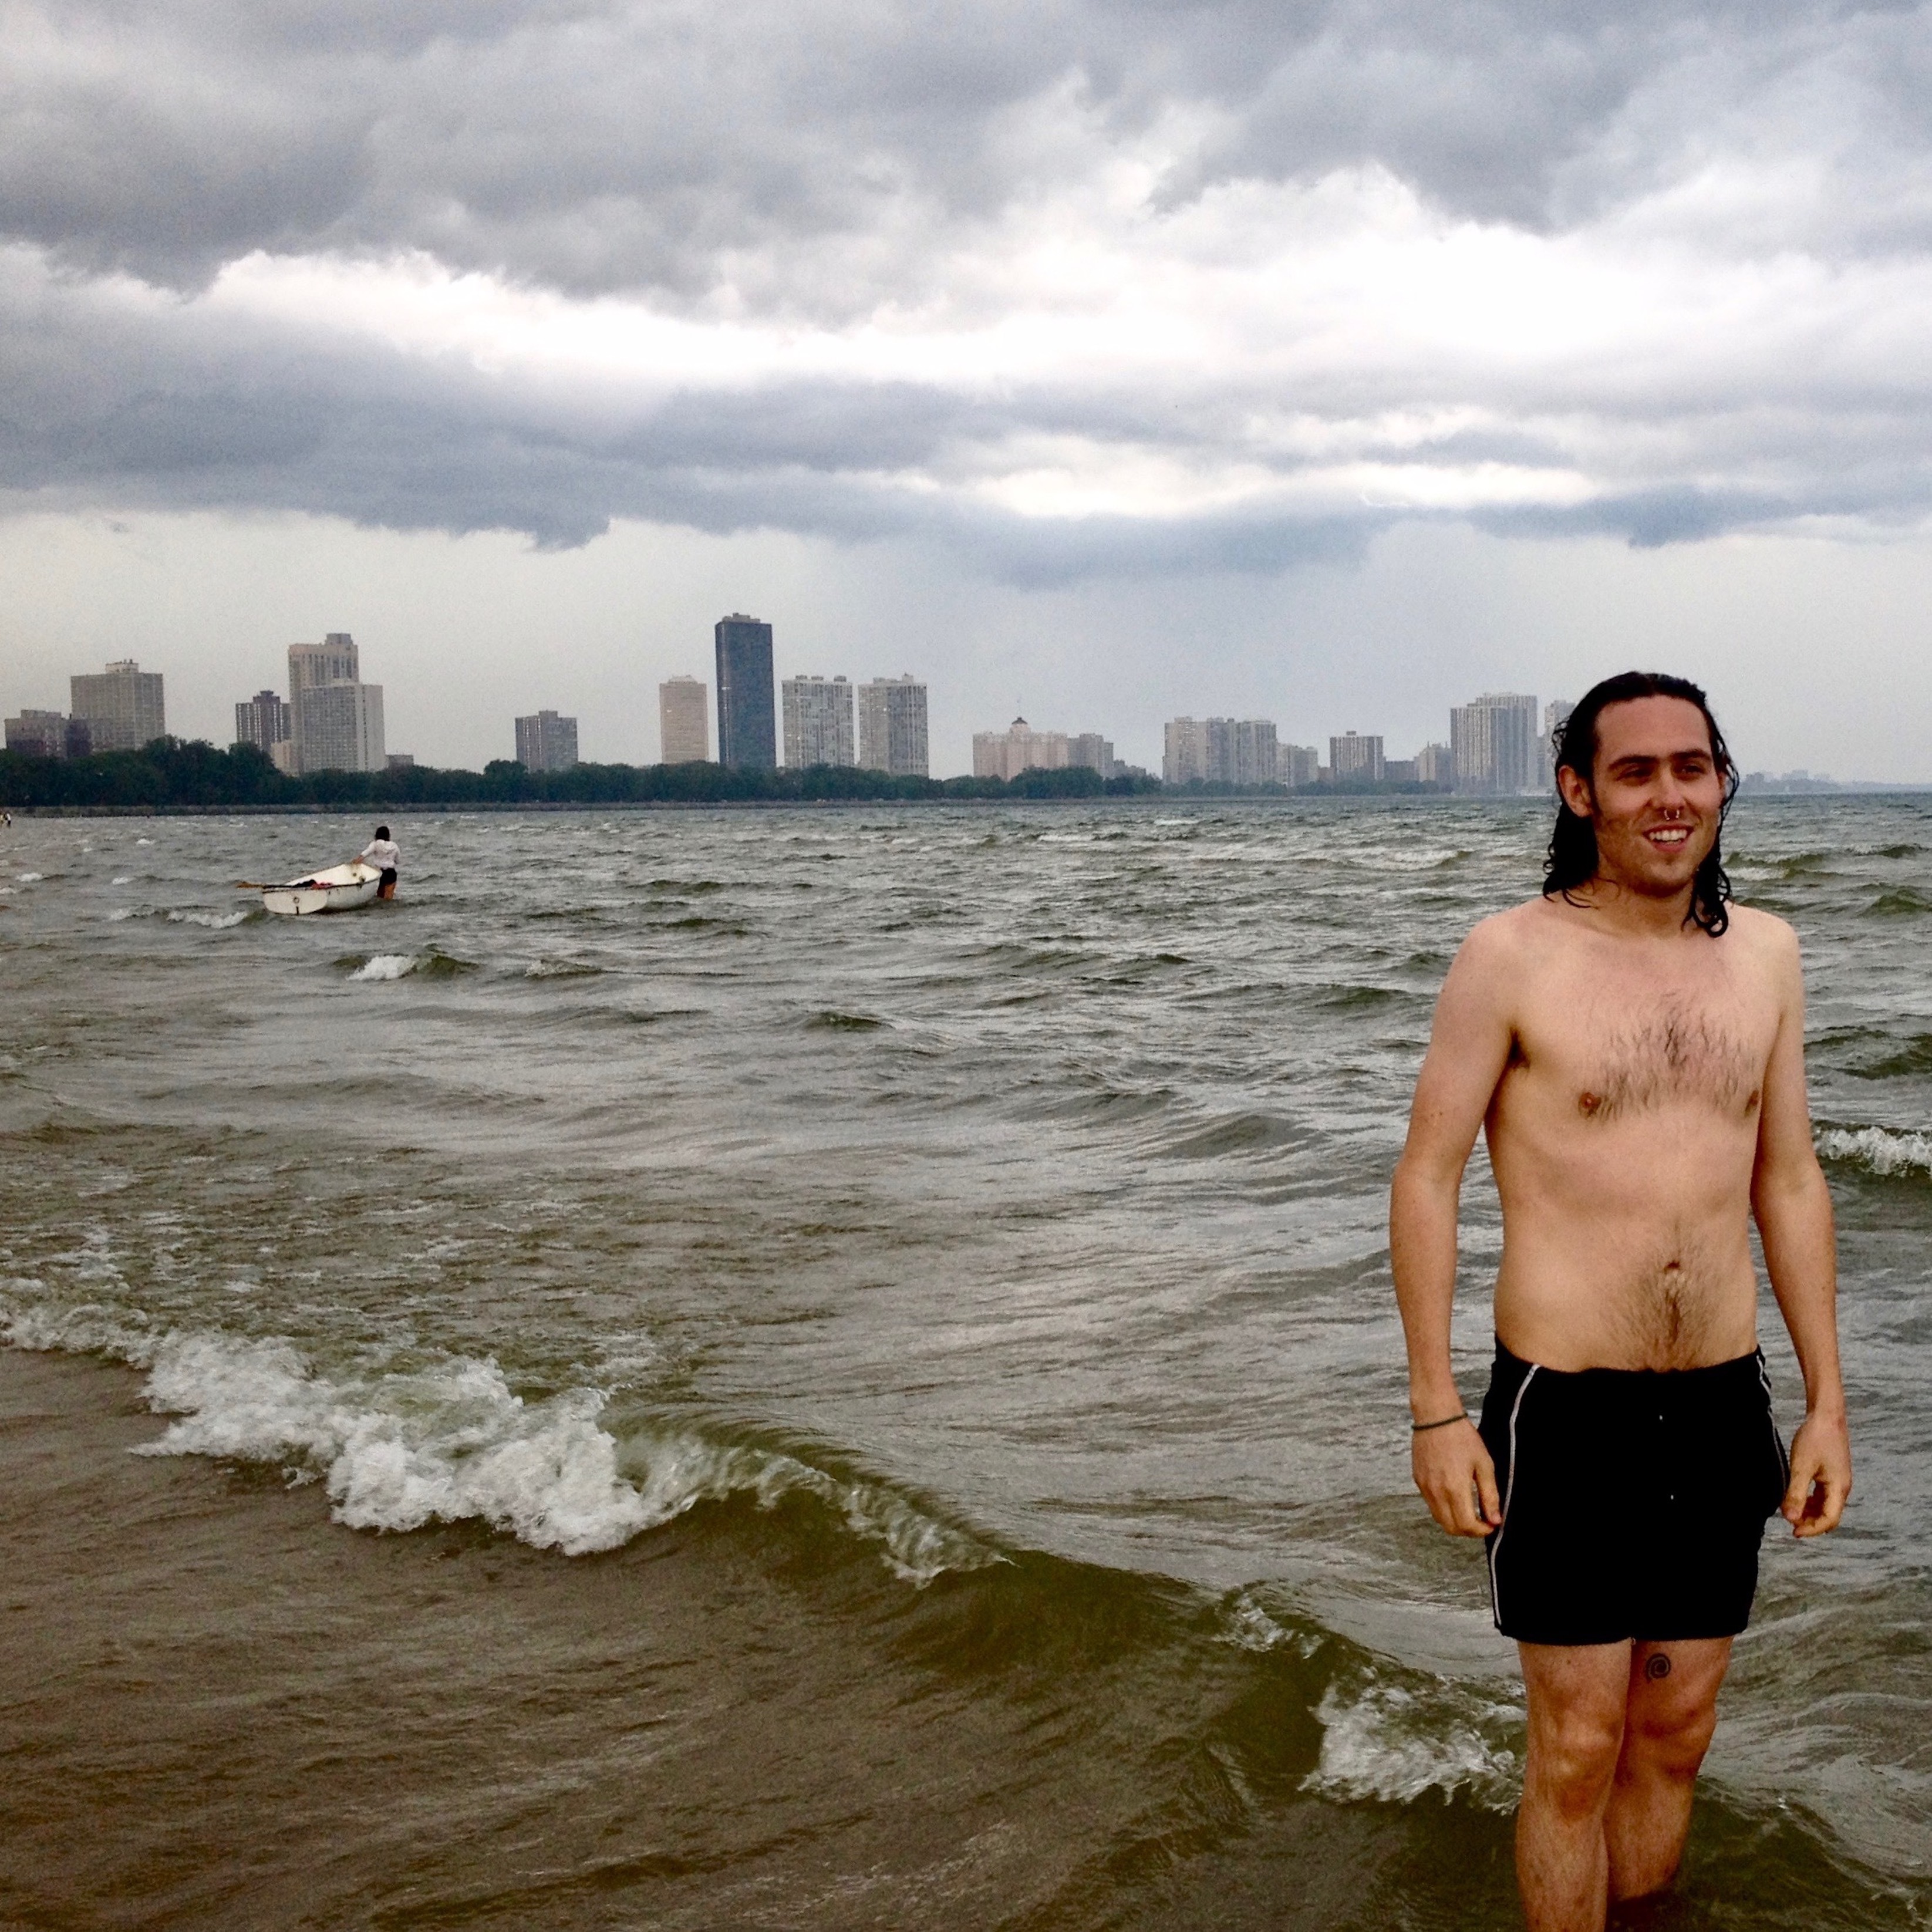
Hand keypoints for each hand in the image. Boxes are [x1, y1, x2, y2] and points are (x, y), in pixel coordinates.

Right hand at [1412, 1418, 1500, 1536]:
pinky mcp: (1418, 1481)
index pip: (1467, 1526)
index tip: (1490, 1524)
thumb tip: (1495, 1519)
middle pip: (1451, 1528)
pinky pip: (1431, 1504)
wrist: (1436, 1417)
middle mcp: (1437, 1492)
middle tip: (1481, 1521)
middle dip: (1468, 1530)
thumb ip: (1490, 1495)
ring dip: (1455, 1521)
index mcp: (1455, 1489)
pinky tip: (1454, 1496)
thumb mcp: (1484, 1465)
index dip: (1481, 1530)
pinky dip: (1443, 1509)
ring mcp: (1425, 1487)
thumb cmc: (1462, 1437)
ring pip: (1439, 1518)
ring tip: (1469, 1510)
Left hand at [1782, 1410, 1851, 1537]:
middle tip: (1789, 1523)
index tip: (1793, 1532)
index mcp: (1839, 1488)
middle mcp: (1842, 1487)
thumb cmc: (1815, 1439)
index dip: (1812, 1529)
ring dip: (1809, 1512)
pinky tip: (1796, 1497)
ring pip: (1825, 1505)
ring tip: (1789, 1511)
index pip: (1829, 1520)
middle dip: (1810, 1522)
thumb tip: (1790, 1518)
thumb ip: (1796, 1493)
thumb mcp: (1801, 1467)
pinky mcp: (1832, 1473)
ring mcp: (1838, 1480)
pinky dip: (1810, 1500)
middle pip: (1828, 1515)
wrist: (1826, 1415)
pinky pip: (1822, 1494)